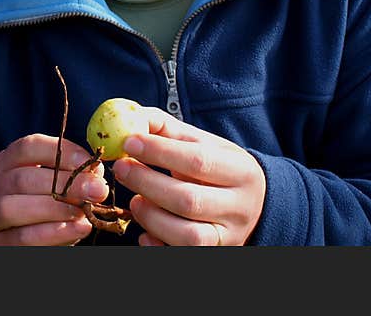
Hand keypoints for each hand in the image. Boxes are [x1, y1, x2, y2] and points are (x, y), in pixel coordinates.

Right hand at [0, 133, 109, 245]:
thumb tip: (95, 172)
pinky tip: (79, 228)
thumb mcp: (52, 185)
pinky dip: (53, 233)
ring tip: (84, 211)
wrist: (28, 241)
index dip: (60, 152)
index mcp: (3, 163)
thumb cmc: (44, 207)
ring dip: (54, 209)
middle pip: (22, 178)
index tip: (89, 162)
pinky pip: (22, 238)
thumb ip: (70, 175)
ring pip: (12, 207)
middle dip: (64, 183)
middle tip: (98, 189)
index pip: (27, 147)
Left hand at [111, 108, 265, 245]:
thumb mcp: (199, 141)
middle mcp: (239, 207)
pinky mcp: (215, 254)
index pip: (199, 161)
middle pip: (189, 200)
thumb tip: (129, 116)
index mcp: (240, 171)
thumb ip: (164, 127)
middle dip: (147, 183)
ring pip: (187, 235)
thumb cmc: (214, 165)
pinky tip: (144, 230)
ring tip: (134, 200)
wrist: (249, 202)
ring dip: (151, 217)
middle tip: (120, 168)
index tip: (129, 142)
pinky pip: (182, 255)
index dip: (160, 151)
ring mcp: (229, 236)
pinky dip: (158, 245)